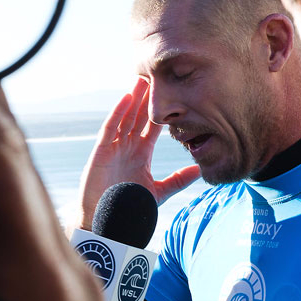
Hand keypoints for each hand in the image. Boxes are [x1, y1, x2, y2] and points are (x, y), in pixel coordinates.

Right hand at [73, 78, 199, 229]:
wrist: (107, 225)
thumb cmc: (129, 209)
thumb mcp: (158, 192)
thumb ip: (178, 180)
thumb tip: (199, 169)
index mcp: (140, 154)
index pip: (152, 127)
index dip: (160, 110)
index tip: (170, 92)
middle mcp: (127, 147)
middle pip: (138, 117)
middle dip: (146, 98)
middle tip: (156, 75)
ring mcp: (113, 148)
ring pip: (125, 118)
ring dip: (133, 99)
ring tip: (142, 79)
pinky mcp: (100, 153)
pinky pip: (110, 129)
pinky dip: (117, 113)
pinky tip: (126, 98)